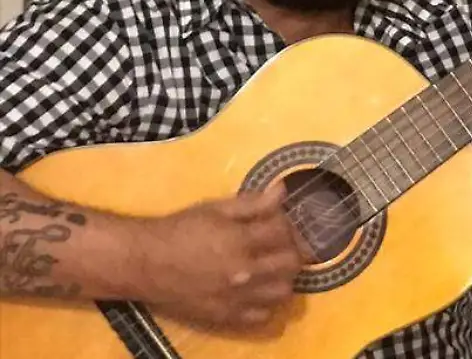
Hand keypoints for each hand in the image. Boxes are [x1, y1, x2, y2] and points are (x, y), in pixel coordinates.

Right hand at [129, 184, 307, 329]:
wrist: (144, 262)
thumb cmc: (179, 229)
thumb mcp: (215, 209)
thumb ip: (252, 203)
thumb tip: (283, 190)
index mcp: (240, 240)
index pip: (283, 231)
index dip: (287, 223)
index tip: (278, 221)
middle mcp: (243, 271)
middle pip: (291, 263)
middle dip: (292, 250)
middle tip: (281, 245)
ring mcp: (235, 297)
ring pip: (283, 292)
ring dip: (284, 278)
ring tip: (272, 268)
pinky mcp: (225, 316)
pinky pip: (262, 316)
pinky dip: (266, 305)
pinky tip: (257, 291)